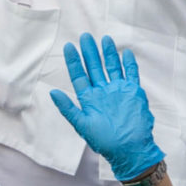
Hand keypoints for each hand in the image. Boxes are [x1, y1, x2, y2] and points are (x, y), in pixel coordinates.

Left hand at [50, 34, 166, 185]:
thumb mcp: (82, 125)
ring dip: (108, 54)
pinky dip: (128, 64)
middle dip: (90, 52)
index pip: (80, 76)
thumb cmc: (105, 141)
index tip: (69, 47)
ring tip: (104, 39)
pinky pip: (130, 75)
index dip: (74, 62)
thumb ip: (68, 108)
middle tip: (85, 36)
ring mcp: (118, 91)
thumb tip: (52, 93)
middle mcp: (103, 93)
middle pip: (95, 68)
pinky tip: (125, 52)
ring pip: (112, 68)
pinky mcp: (133, 93)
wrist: (130, 149)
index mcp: (89, 99)